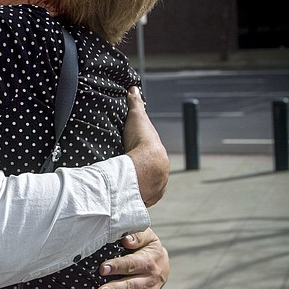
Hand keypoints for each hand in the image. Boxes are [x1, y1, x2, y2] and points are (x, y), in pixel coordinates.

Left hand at [96, 228, 168, 288]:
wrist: (163, 262)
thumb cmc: (148, 247)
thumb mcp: (147, 236)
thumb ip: (137, 235)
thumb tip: (126, 239)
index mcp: (149, 261)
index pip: (132, 264)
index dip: (117, 266)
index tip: (102, 269)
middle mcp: (150, 279)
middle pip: (131, 285)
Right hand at [124, 86, 167, 205]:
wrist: (145, 167)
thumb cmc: (142, 141)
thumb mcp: (137, 118)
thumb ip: (135, 104)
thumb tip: (133, 88)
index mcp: (159, 156)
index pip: (152, 158)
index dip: (143, 157)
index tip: (135, 159)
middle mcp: (161, 174)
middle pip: (151, 175)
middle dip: (142, 176)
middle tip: (129, 175)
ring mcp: (156, 188)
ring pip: (148, 189)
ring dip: (140, 190)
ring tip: (126, 189)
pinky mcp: (147, 199)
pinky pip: (141, 201)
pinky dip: (136, 199)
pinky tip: (127, 200)